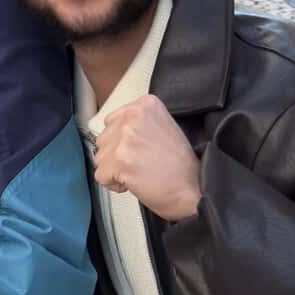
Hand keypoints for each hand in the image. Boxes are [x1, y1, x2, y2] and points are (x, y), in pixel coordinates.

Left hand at [89, 95, 203, 221]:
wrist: (194, 189)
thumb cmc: (181, 167)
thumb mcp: (164, 128)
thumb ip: (139, 123)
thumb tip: (116, 131)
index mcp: (145, 105)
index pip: (114, 121)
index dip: (123, 142)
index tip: (140, 150)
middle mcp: (133, 116)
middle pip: (104, 138)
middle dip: (116, 155)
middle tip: (141, 163)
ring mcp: (126, 137)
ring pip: (100, 157)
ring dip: (114, 170)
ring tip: (138, 172)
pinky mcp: (120, 160)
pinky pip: (100, 175)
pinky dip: (114, 184)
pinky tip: (134, 182)